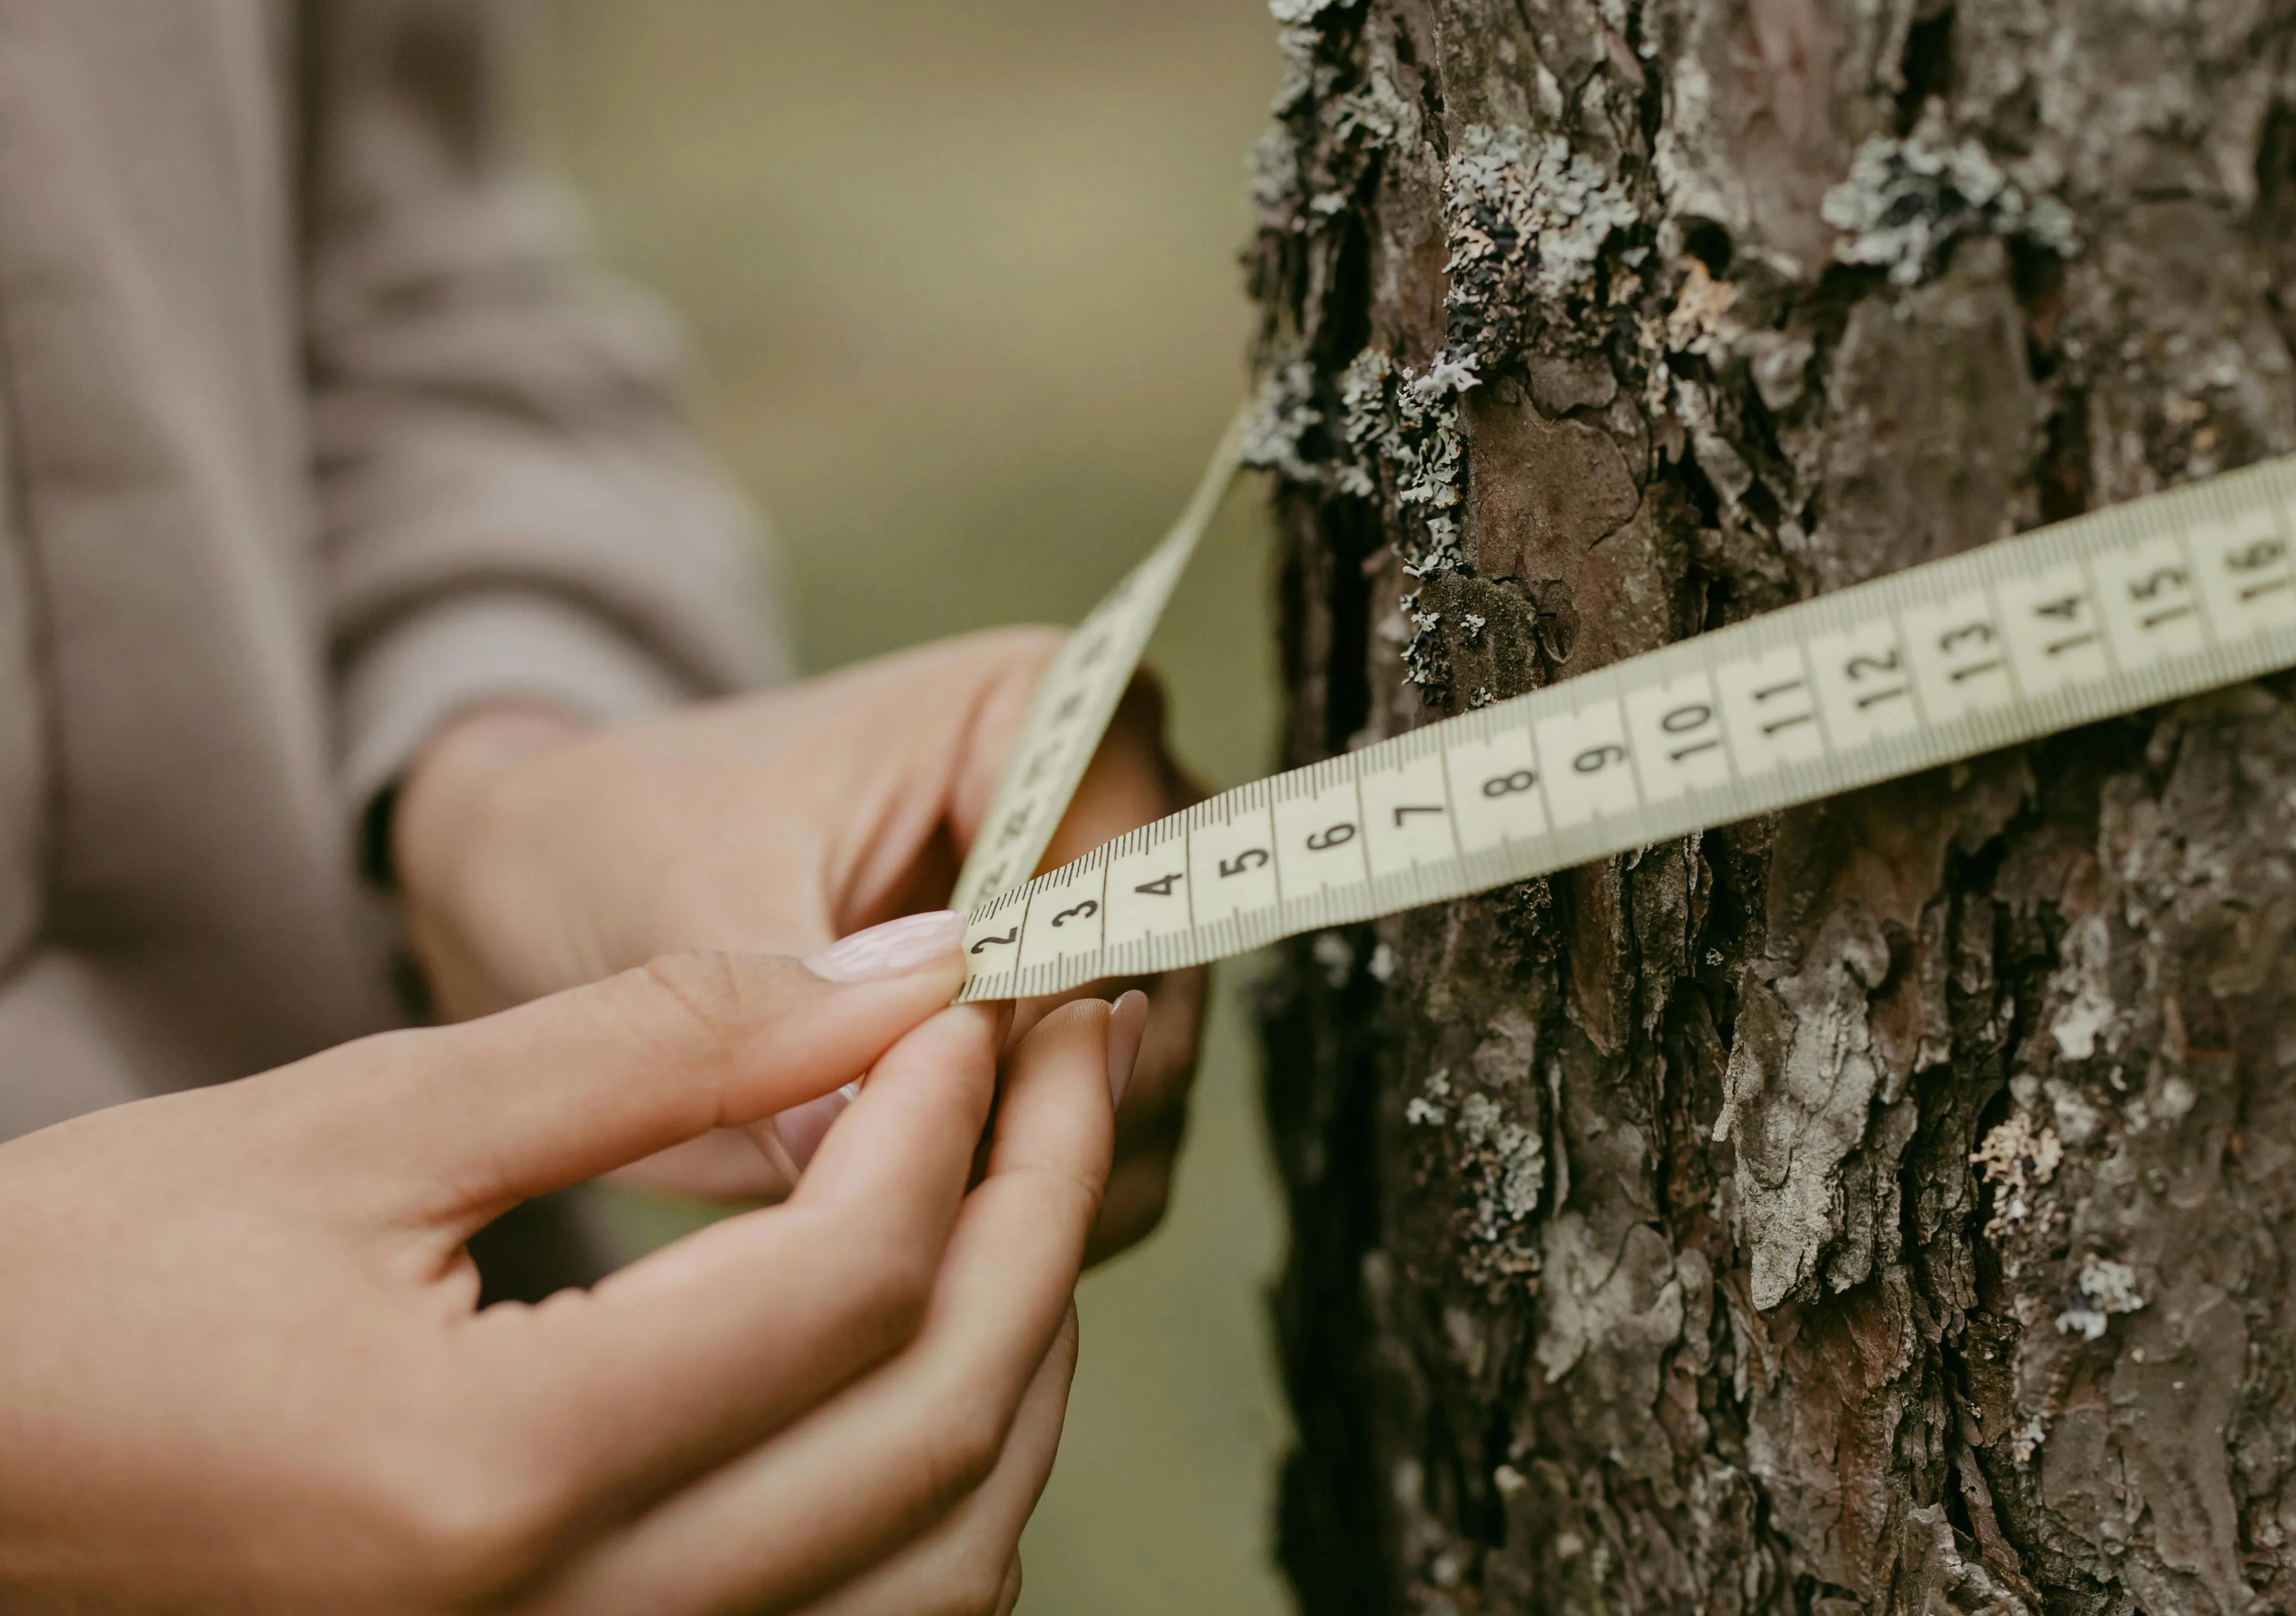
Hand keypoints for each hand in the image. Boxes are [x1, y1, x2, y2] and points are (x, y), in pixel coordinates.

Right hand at [0, 945, 1118, 1614]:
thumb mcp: (365, 1121)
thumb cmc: (100, 1290)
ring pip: (949, 1558)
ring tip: (1021, 1184)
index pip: (851, 1284)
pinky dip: (949, 1487)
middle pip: (940, 1424)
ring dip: (1023, 1357)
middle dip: (1041, 1211)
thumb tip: (897, 977)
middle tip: (1066, 1058)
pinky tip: (942, 1344)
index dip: (950, 1112)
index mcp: (492, 1476)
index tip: (976, 997)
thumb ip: (657, 1044)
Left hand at [393, 629, 1206, 1257]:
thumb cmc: (622, 839)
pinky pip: (1102, 1142)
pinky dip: (1023, 1203)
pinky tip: (916, 1223)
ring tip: (896, 1214)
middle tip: (905, 1182)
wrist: (564, 880)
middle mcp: (1103, 807)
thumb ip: (778, 1014)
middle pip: (1162, 993)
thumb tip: (844, 1155)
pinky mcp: (1065, 1032)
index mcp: (1039, 708)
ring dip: (1041, 1174)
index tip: (924, 1096)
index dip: (1039, 1017)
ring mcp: (1098, 926)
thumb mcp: (684, 904)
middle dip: (1045, 1111)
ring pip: (1147, 1086)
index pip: (1123, 884)